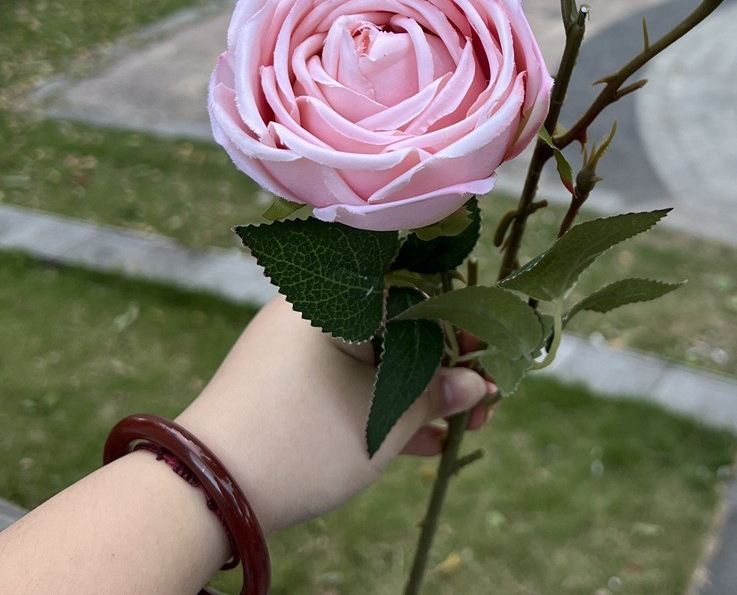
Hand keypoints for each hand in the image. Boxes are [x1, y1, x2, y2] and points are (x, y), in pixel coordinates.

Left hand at [177, 296, 490, 533]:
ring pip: (378, 353)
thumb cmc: (301, 439)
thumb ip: (436, 394)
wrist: (204, 489)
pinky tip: (427, 440)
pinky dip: (385, 401)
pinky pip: (350, 375)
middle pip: (401, 322)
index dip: (463, 325)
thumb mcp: (381, 422)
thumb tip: (478, 384)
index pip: (419, 288)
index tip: (491, 358)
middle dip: (447, 365)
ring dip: (422, 388)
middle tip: (484, 402)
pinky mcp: (291, 378)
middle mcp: (317, 304)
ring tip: (464, 426)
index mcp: (336, 292)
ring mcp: (301, 342)